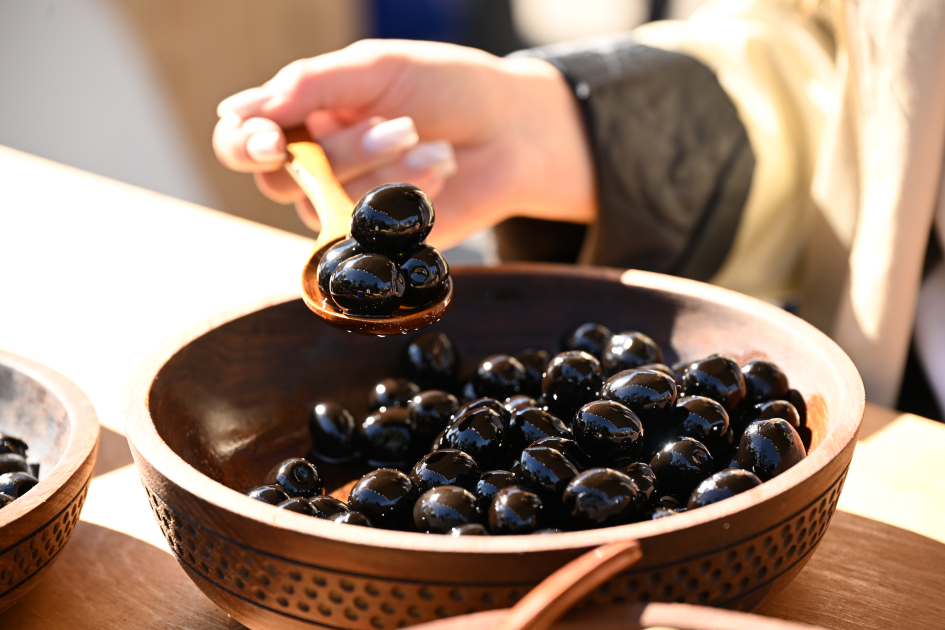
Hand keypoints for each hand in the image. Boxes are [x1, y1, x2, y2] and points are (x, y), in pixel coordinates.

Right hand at [213, 39, 594, 248]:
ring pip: (328, 206)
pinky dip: (412, 190)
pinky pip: (371, 228)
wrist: (514, 128)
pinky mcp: (382, 238)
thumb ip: (308, 88)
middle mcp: (318, 166)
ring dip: (385, 168)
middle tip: (402, 125)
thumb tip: (233, 111)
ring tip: (429, 138)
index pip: (242, 140)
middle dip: (345, 152)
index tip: (272, 141)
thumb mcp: (376, 70)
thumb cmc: (448, 87)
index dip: (246, 145)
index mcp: (306, 116)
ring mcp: (349, 206)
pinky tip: (443, 164)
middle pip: (284, 180)